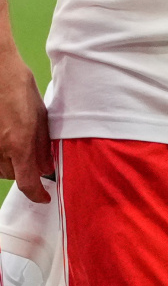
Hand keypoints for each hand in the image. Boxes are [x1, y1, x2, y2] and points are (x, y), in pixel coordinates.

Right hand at [0, 49, 53, 202]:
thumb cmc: (20, 89)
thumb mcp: (40, 116)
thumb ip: (42, 145)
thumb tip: (45, 167)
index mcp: (19, 143)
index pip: (27, 182)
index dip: (36, 194)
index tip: (45, 197)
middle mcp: (0, 149)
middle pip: (14, 175)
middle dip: (26, 172)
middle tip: (37, 159)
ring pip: (1, 169)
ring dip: (13, 164)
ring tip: (21, 144)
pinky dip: (2, 156)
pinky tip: (9, 140)